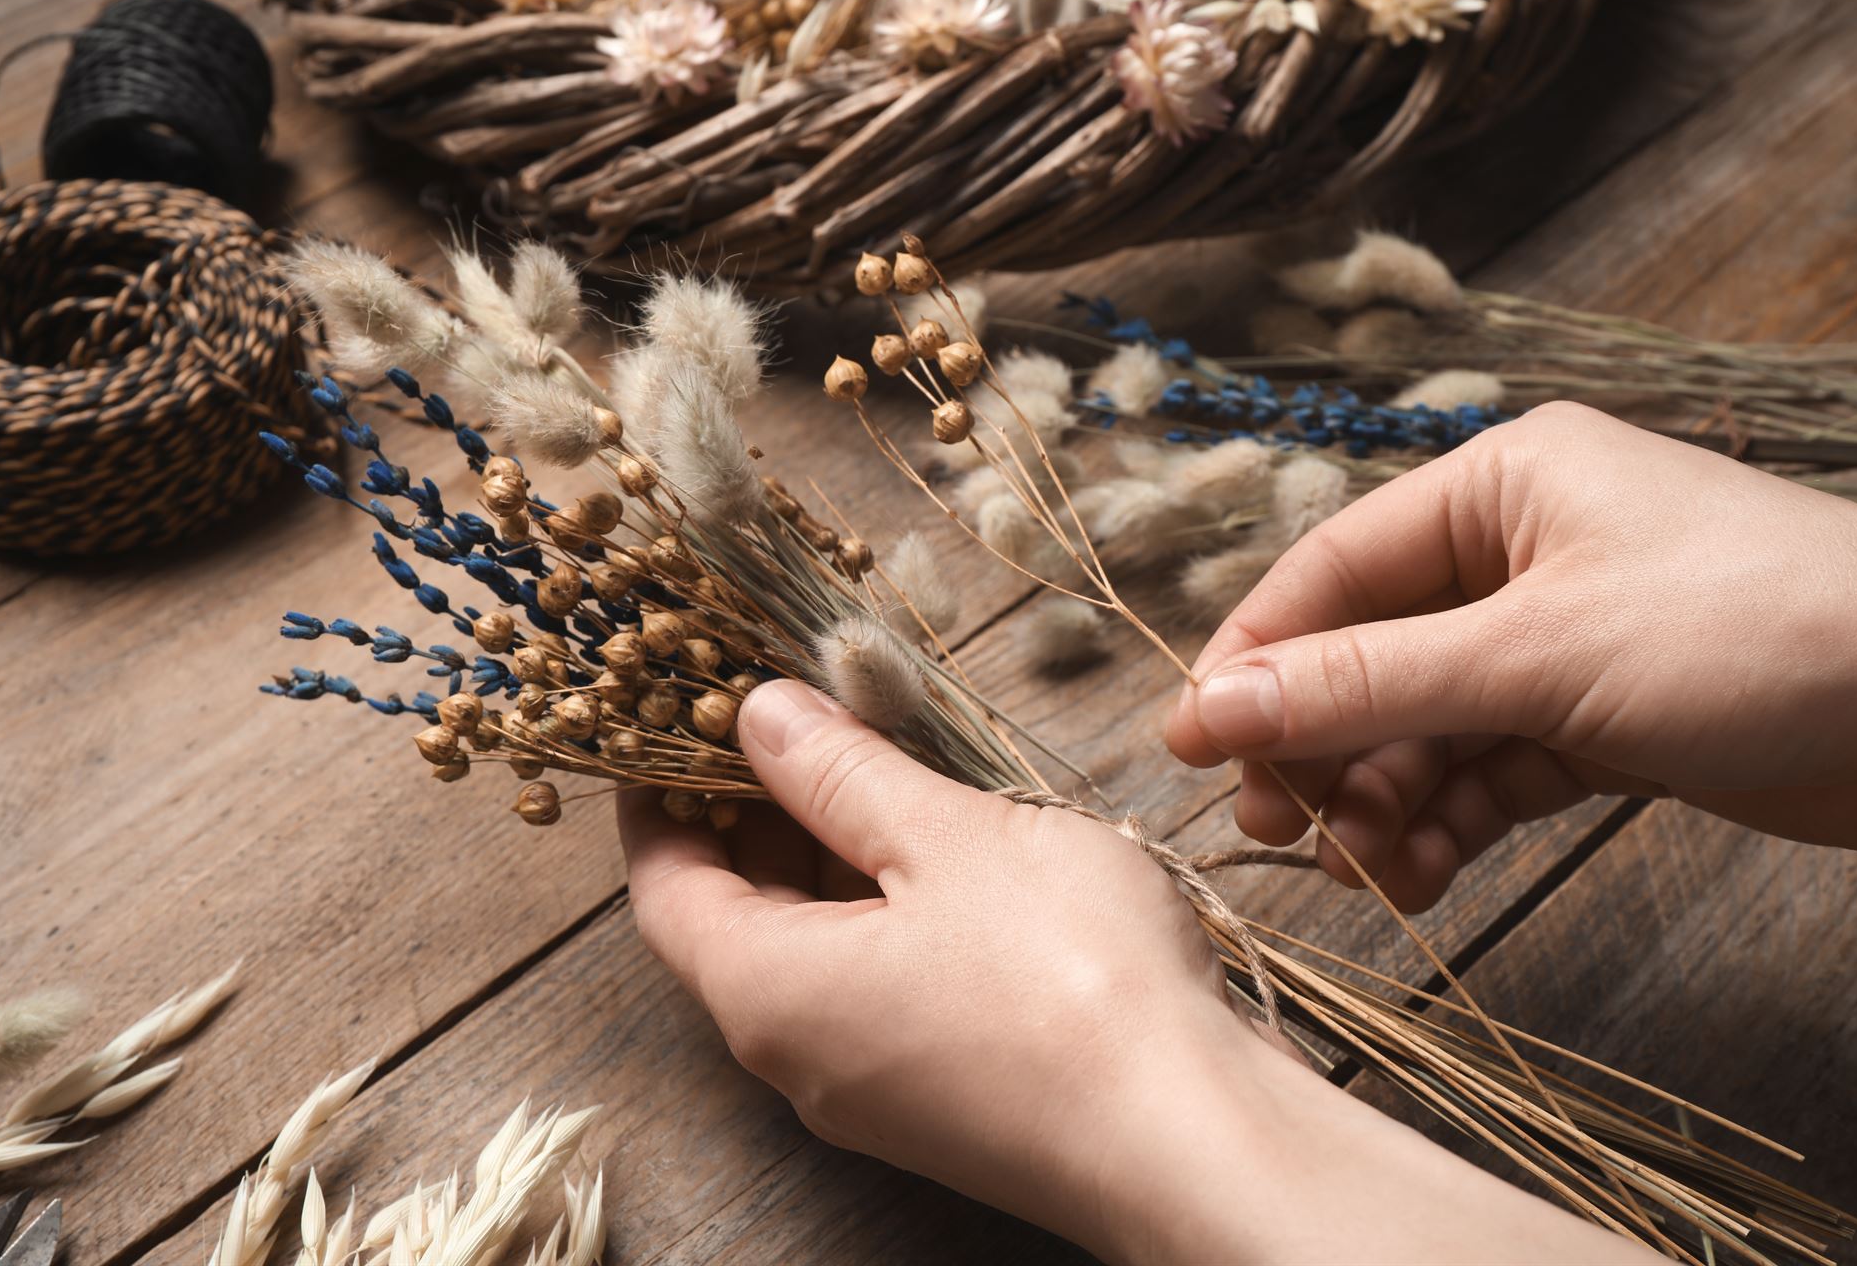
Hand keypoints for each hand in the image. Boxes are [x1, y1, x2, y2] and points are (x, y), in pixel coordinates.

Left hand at [621, 679, 1655, 1263]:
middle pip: (736, 920)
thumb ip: (839, 770)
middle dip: (753, 814)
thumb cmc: (1067, 980)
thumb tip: (758, 717)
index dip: (659, 795)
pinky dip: (885, 910)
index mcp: (766, 989)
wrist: (1196, 1140)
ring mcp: (874, 1091)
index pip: (663, 883)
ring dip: (830, 857)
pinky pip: (879, 990)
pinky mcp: (945, 1105)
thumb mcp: (943, 837)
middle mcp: (799, 1057)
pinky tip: (948, 852)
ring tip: (880, 763)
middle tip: (793, 717)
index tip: (672, 720)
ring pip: (817, 954)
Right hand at [1169, 402, 1856, 911]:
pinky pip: (1487, 766)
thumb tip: (1202, 711)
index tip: (1190, 753)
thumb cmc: (1754, 634)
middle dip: (1323, 748)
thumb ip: (1362, 686)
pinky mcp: (1602, 714)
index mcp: (1498, 485)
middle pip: (1368, 654)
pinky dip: (1451, 819)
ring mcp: (1562, 636)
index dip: (1253, 663)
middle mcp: (1520, 551)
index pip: (1329, 571)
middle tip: (1284, 836)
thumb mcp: (1535, 656)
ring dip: (1386, 800)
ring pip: (1424, 723)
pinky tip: (1427, 876)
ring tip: (1375, 875)